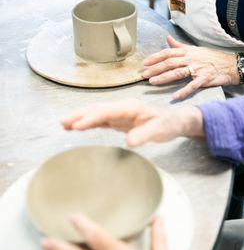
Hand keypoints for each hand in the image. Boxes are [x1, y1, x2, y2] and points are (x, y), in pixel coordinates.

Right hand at [61, 99, 203, 146]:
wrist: (174, 121)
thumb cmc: (168, 124)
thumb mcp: (160, 130)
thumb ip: (145, 134)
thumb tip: (130, 142)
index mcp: (130, 107)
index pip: (106, 111)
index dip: (91, 118)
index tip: (78, 125)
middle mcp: (123, 108)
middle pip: (97, 109)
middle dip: (80, 115)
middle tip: (63, 122)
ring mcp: (120, 113)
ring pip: (96, 113)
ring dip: (81, 118)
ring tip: (65, 124)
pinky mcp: (120, 120)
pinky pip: (101, 120)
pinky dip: (89, 123)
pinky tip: (80, 127)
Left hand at [142, 36, 238, 99]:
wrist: (230, 65)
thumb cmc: (211, 57)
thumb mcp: (194, 49)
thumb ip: (179, 46)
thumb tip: (167, 38)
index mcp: (187, 52)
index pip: (168, 53)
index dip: (155, 57)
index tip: (144, 63)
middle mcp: (191, 59)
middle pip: (169, 63)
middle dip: (155, 69)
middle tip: (143, 75)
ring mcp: (197, 69)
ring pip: (177, 73)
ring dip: (164, 78)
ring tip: (152, 82)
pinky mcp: (204, 79)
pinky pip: (192, 86)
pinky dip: (183, 92)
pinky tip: (174, 97)